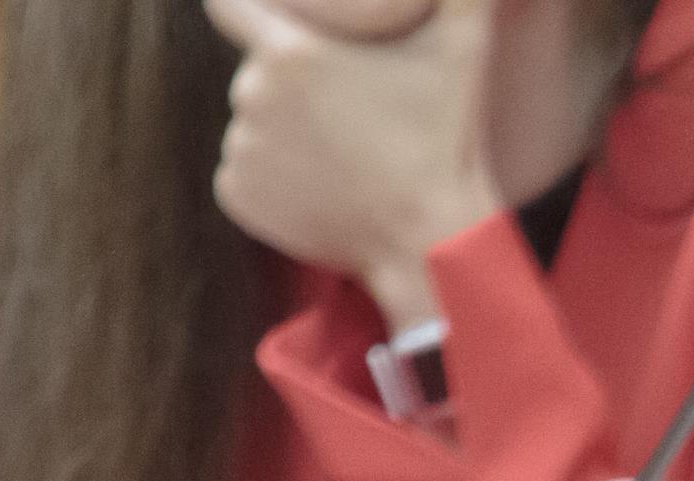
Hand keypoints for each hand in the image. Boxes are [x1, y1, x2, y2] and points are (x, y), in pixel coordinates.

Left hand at [201, 0, 502, 324]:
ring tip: (346, 158)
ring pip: (255, 127)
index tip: (266, 17)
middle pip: (256, 75)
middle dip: (293, 89)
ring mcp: (242, 150)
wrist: (431, 244)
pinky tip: (327, 190)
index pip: (227, 5)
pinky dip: (279, 183)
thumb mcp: (465, 52)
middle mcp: (252, 97)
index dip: (246, 8)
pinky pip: (249, 174)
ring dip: (288, 137)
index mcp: (290, 54)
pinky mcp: (238, 196)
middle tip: (351, 116)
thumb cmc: (447, 141)